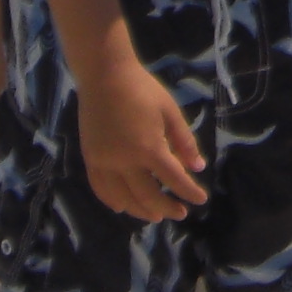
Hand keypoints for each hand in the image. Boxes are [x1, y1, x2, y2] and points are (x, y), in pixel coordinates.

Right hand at [78, 45, 206, 219]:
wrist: (105, 76)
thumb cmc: (142, 89)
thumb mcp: (170, 111)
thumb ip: (184, 141)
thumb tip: (198, 167)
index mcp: (149, 148)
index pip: (174, 180)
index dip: (189, 192)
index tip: (200, 200)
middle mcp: (125, 162)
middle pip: (148, 195)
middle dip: (166, 207)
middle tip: (179, 214)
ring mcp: (105, 162)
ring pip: (123, 198)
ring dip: (140, 210)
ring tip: (155, 216)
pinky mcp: (90, 159)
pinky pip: (100, 188)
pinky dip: (112, 201)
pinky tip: (121, 207)